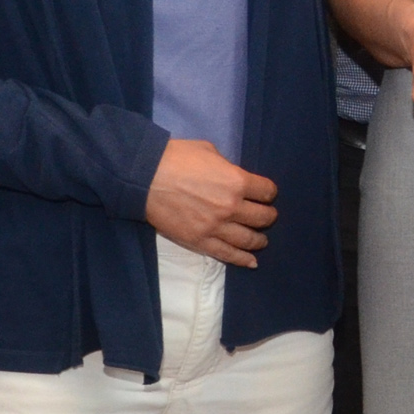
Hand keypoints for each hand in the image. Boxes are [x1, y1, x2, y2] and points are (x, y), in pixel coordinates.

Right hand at [146, 139, 278, 268]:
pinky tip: (252, 262)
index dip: (268, 193)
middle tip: (266, 216)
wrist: (145, 177)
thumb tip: (233, 176)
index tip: (265, 195)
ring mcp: (216, 227)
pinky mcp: (200, 241)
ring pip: (249, 239)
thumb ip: (227, 167)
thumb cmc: (177, 158)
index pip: (267, 191)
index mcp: (237, 181)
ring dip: (259, 240)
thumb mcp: (209, 151)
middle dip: (268, 216)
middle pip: (263, 218)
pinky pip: (227, 254)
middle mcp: (232, 207)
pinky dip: (243, 259)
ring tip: (261, 240)